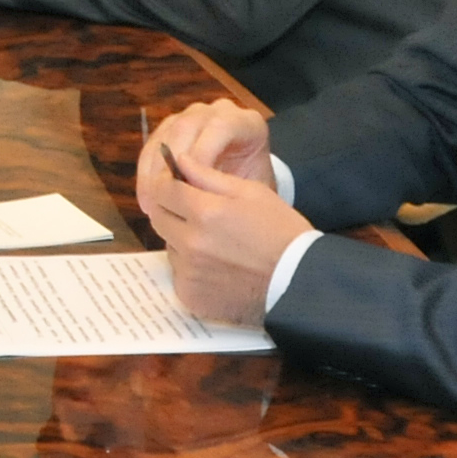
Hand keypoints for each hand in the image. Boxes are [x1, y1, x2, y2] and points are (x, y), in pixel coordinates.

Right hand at [138, 99, 272, 202]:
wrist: (250, 180)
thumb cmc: (254, 186)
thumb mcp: (252, 189)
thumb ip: (230, 189)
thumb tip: (199, 199)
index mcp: (246, 122)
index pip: (220, 127)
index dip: (202, 154)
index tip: (191, 189)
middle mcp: (218, 111)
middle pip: (186, 128)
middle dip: (171, 166)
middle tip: (164, 201)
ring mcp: (192, 116)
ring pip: (165, 136)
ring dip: (153, 173)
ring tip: (151, 205)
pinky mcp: (171, 127)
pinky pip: (152, 147)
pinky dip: (146, 174)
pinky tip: (147, 199)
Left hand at [138, 107, 312, 325]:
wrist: (297, 281)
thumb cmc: (280, 231)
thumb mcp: (251, 192)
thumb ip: (209, 176)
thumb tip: (179, 160)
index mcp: (206, 212)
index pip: (163, 190)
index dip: (167, 183)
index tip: (175, 184)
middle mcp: (191, 243)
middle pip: (158, 217)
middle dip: (170, 209)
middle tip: (193, 212)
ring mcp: (189, 273)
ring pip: (169, 246)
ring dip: (181, 240)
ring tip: (214, 242)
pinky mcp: (191, 296)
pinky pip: (179, 274)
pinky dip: (190, 268)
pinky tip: (217, 266)